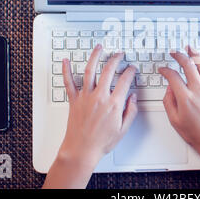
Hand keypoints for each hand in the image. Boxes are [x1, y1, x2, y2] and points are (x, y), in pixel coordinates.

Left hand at [43, 44, 137, 187]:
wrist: (81, 150)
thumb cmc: (101, 142)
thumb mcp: (123, 129)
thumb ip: (130, 111)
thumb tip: (134, 98)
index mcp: (113, 104)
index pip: (124, 81)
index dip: (130, 72)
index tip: (131, 69)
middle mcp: (99, 97)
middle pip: (108, 71)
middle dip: (115, 59)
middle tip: (119, 54)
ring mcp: (85, 97)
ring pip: (90, 71)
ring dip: (95, 57)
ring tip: (99, 48)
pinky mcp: (74, 100)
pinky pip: (69, 82)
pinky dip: (66, 70)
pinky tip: (65, 61)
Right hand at [158, 46, 199, 188]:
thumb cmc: (196, 134)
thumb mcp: (175, 120)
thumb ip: (169, 102)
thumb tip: (169, 88)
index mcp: (185, 98)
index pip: (173, 76)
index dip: (165, 70)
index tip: (162, 70)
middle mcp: (198, 91)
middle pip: (188, 65)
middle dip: (179, 56)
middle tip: (174, 53)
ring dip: (195, 54)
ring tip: (190, 47)